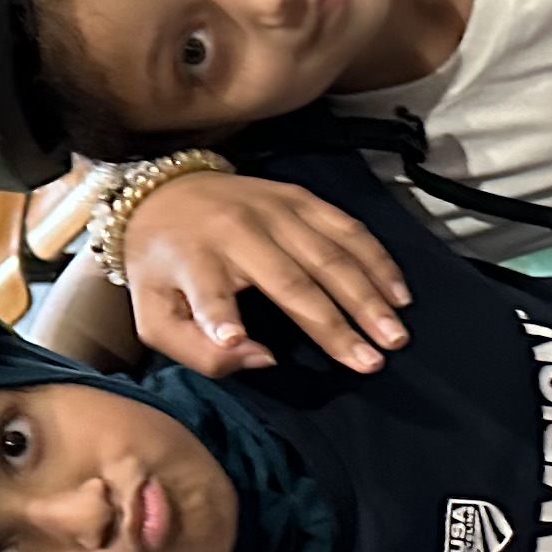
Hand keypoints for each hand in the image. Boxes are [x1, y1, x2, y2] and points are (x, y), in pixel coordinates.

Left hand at [123, 169, 412, 375]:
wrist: (164, 191)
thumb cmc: (164, 267)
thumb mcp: (153, 315)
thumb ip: (194, 350)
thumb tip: (260, 358)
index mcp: (193, 259)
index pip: (207, 293)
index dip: (220, 317)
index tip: (236, 342)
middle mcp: (237, 230)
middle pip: (291, 282)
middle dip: (334, 324)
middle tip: (371, 361)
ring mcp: (273, 208)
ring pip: (329, 254)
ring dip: (367, 296)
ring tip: (394, 332)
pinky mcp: (298, 196)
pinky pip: (346, 226)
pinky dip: (375, 259)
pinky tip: (397, 291)